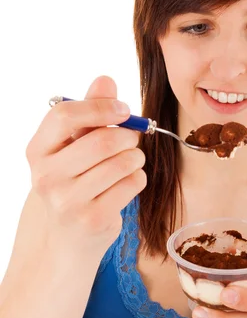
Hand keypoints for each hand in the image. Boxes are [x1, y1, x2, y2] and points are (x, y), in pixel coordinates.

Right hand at [26, 76, 146, 258]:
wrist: (66, 238)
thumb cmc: (73, 182)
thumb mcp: (72, 147)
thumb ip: (89, 112)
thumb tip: (105, 79)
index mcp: (38, 151)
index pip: (65, 116)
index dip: (100, 107)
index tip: (123, 109)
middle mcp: (47, 176)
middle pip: (102, 141)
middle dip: (128, 135)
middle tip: (133, 138)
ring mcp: (68, 201)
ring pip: (122, 162)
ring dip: (136, 157)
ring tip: (130, 160)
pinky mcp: (93, 219)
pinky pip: (132, 184)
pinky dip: (138, 177)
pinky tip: (127, 182)